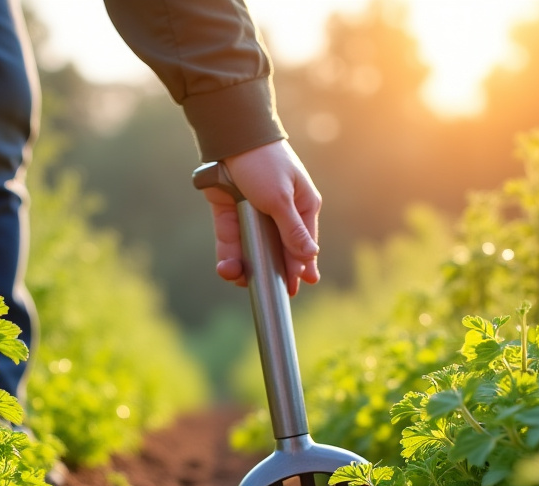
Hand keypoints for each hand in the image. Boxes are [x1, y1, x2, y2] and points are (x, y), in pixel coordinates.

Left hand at [200, 139, 321, 295]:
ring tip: (240, 278)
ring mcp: (255, 216)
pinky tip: (227, 268)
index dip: (301, 267)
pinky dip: (229, 257)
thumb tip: (310, 256)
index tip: (298, 286)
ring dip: (247, 267)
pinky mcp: (231, 216)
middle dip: (274, 272)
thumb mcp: (281, 199)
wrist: (231, 140)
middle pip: (279, 252)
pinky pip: (232, 243)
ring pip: (253, 250)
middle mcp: (280, 214)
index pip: (304, 244)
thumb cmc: (264, 163)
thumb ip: (293, 230)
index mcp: (302, 207)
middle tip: (274, 292)